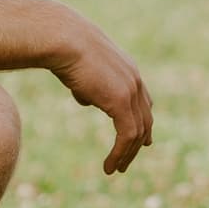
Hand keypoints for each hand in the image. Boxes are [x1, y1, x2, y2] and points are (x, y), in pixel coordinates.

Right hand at [50, 15, 154, 174]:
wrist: (63, 39)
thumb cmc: (64, 49)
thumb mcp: (79, 70)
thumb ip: (88, 86)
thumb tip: (88, 100)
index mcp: (127, 70)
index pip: (143, 101)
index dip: (143, 122)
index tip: (143, 140)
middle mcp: (134, 80)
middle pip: (145, 119)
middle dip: (138, 142)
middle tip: (126, 162)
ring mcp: (131, 90)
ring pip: (138, 131)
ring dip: (127, 154)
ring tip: (115, 169)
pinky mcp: (121, 101)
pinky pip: (127, 135)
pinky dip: (120, 153)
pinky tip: (109, 166)